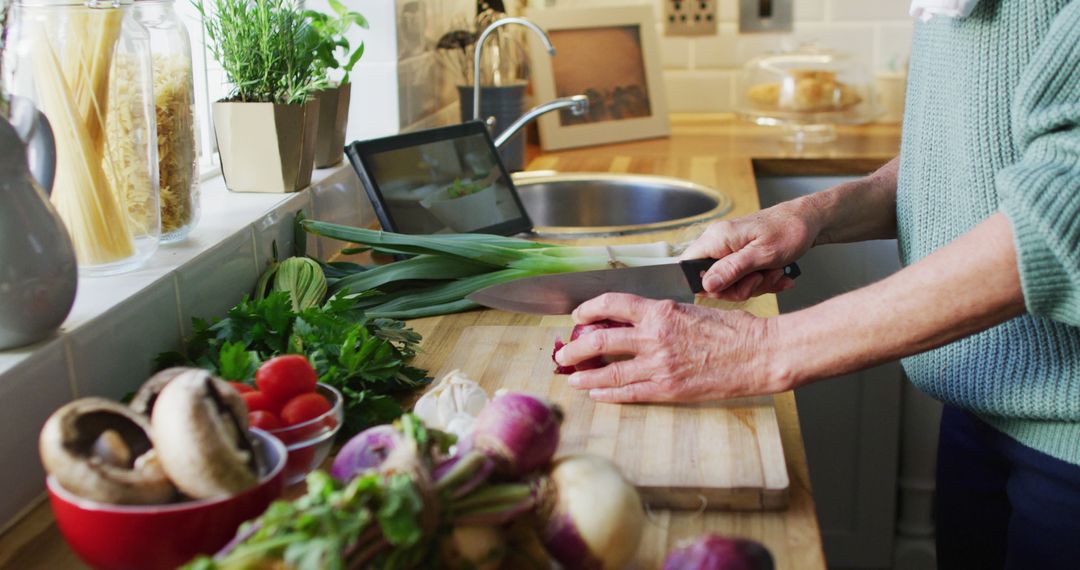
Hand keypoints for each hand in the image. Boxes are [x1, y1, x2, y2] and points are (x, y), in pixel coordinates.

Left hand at [553, 293, 789, 402]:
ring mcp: (659, 366)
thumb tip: (635, 320)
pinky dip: (608, 394)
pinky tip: (596, 394)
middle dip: (575, 349)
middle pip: (599, 340)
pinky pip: (629, 393)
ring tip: (571, 379)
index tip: (577, 316)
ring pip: (608, 372)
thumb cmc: (733, 330)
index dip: (588, 309)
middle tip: (562, 354)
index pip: (612, 304)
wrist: (758, 354)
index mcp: (661, 311)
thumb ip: (662, 315)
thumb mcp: (692, 310)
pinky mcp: (668, 389)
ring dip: (585, 376)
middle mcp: (654, 337)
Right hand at [680, 199, 822, 300]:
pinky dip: (761, 281)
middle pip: (711, 281)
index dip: (705, 284)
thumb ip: (732, 269)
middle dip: (739, 288)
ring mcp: (729, 250)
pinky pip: (742, 278)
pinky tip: (777, 276)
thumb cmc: (790, 230)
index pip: (689, 266)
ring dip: (755, 285)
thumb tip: (707, 284)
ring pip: (729, 283)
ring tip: (774, 273)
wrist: (809, 221)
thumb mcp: (762, 254)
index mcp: (717, 238)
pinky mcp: (740, 256)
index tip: (731, 286)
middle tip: (760, 279)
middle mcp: (718, 243)